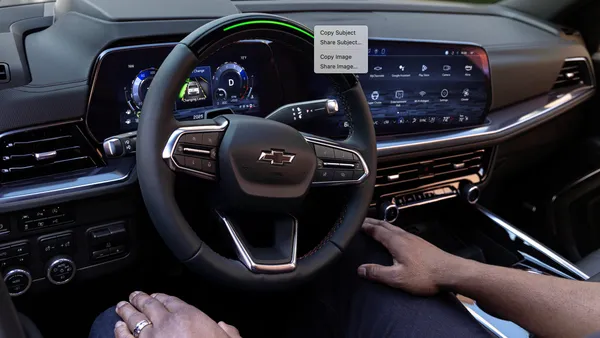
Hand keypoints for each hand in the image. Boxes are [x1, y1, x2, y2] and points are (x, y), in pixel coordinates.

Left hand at [113, 291, 241, 337]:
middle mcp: (166, 323)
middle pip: (149, 305)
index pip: (170, 300)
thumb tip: (224, 326)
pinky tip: (118, 327)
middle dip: (140, 299)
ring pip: (134, 319)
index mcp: (188, 316)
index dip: (161, 296)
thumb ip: (227, 332)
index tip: (155, 295)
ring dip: (127, 311)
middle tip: (133, 296)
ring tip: (121, 307)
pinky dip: (120, 331)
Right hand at [358, 218, 466, 295]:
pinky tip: (395, 237)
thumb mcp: (398, 278)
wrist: (451, 272)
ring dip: (382, 225)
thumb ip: (378, 273)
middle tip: (363, 221)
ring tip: (376, 226)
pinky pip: (402, 232)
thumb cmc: (426, 275)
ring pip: (394, 227)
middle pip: (385, 225)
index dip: (365, 226)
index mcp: (396, 242)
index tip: (356, 224)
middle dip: (372, 222)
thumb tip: (361, 269)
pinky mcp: (421, 244)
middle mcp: (405, 237)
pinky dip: (392, 230)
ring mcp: (414, 239)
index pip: (376, 230)